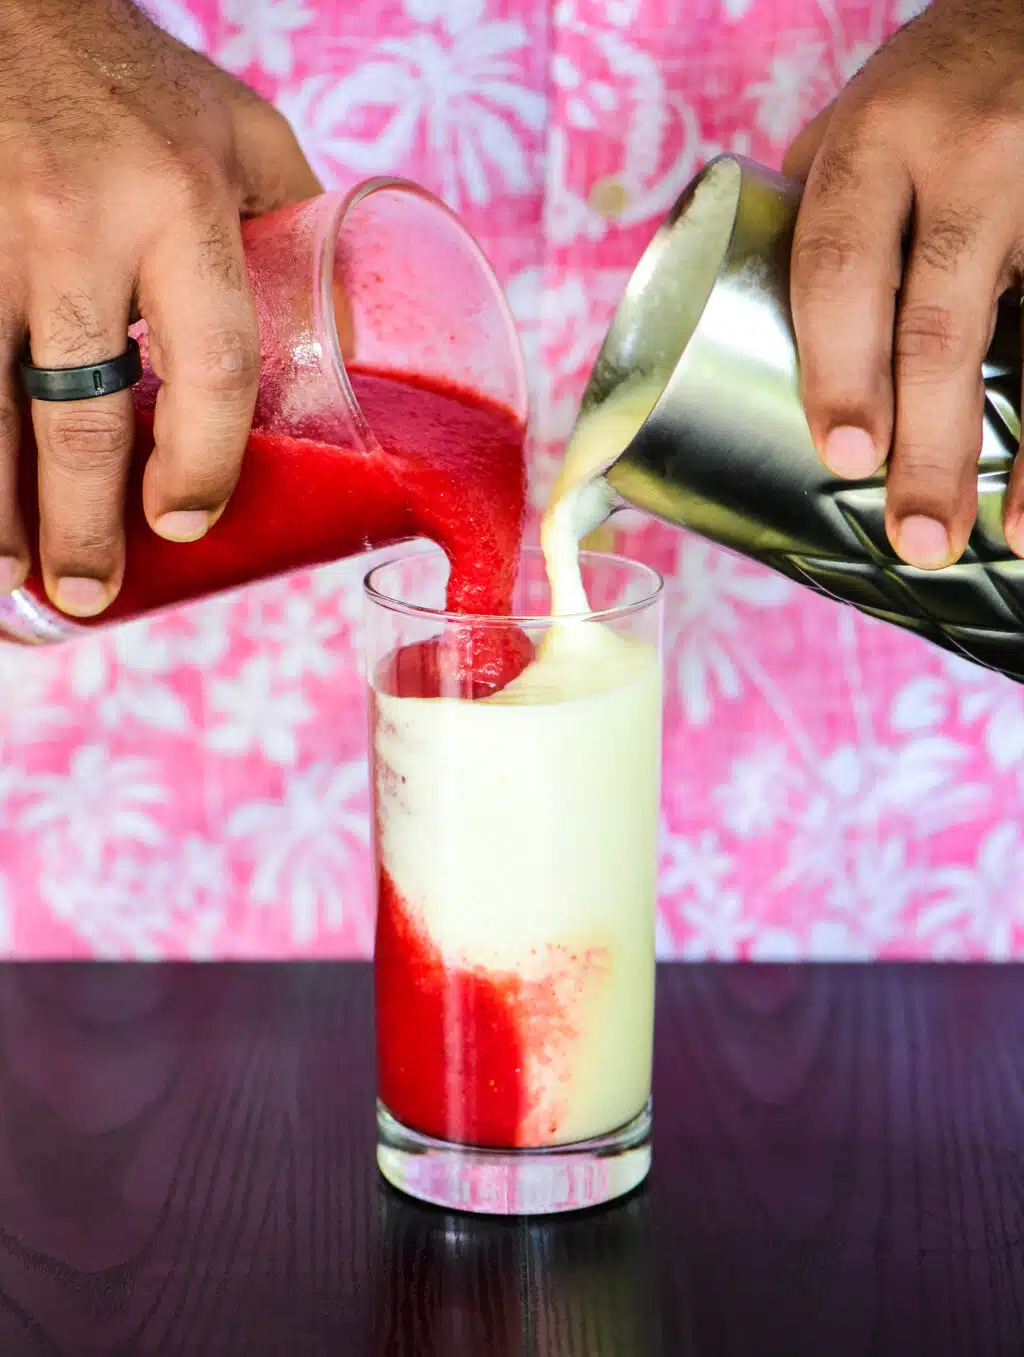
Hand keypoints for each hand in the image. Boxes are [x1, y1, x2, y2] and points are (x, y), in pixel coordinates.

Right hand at [0, 0, 319, 615]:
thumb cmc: (132, 76)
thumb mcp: (241, 133)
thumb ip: (293, 229)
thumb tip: (349, 338)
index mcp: (181, 206)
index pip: (209, 371)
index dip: (200, 464)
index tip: (184, 520)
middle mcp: (78, 229)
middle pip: (80, 419)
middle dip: (85, 524)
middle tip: (92, 593)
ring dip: (0, 510)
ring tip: (18, 576)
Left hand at [784, 0, 1023, 569]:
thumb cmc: (931, 86)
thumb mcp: (857, 125)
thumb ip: (819, 222)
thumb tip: (754, 334)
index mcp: (875, 137)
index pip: (840, 266)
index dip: (840, 370)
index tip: (844, 456)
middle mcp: (965, 154)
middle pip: (938, 321)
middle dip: (923, 440)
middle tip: (910, 534)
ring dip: (1013, 451)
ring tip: (985, 537)